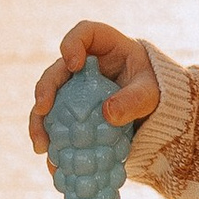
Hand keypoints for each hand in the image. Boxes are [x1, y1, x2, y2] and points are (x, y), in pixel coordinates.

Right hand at [28, 18, 157, 156]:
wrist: (158, 109)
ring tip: (41, 147)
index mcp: (106, 46)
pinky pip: (57, 127)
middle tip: (42, 109)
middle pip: (56, 71)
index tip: (73, 64)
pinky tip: (54, 164)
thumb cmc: (156, 88)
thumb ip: (134, 99)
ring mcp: (75, 91)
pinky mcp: (73, 114)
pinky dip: (54, 145)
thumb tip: (108, 115)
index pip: (84, 34)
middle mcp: (83, 66)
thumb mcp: (151, 92)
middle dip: (44, 90)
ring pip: (49, 102)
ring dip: (40, 124)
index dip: (72, 44)